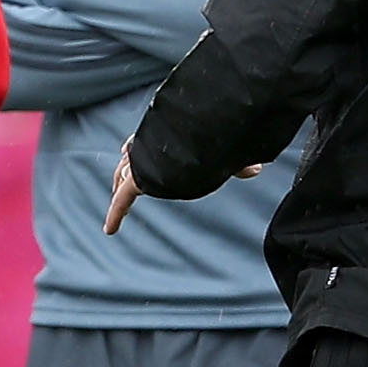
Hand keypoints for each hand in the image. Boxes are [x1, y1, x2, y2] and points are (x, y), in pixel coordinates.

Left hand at [103, 146, 252, 234]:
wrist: (193, 138)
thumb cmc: (209, 139)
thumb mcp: (224, 152)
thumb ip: (237, 162)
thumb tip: (258, 167)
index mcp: (166, 136)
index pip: (150, 143)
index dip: (143, 151)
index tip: (135, 153)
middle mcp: (149, 146)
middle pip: (132, 159)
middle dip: (127, 168)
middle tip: (121, 180)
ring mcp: (139, 162)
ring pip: (123, 177)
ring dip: (118, 189)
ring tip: (115, 204)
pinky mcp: (136, 180)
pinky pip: (122, 200)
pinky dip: (115, 214)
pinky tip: (109, 230)